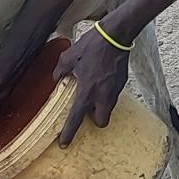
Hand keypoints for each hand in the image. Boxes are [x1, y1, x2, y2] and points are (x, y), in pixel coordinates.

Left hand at [54, 27, 130, 145]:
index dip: (69, 133)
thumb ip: (60, 70)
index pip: (76, 118)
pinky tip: (102, 80)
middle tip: (87, 110)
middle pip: (102, 122)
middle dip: (95, 120)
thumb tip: (56, 78)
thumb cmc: (92, 45)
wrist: (116, 35)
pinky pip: (113, 96)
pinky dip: (107, 94)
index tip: (65, 143)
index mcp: (87, 91)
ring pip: (109, 109)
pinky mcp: (122, 82)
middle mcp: (103, 95)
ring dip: (101, 106)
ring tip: (94, 92)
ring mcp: (115, 90)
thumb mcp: (69, 56)